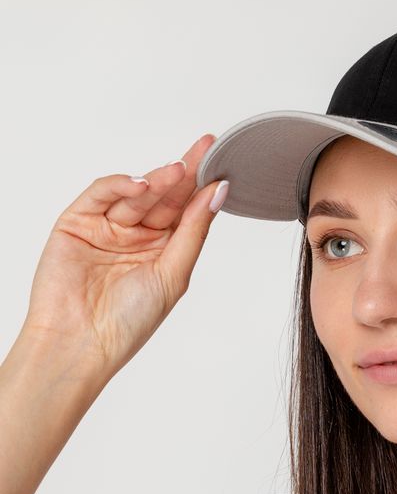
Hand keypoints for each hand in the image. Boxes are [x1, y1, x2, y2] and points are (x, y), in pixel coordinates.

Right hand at [21, 133, 226, 378]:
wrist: (79, 343)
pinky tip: (142, 184)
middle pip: (164, 196)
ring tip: (177, 171)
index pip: (186, 210)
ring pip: (136, 193)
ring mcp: (107, 227)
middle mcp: (136, 236)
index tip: (221, 158)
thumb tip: (218, 193)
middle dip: (184, 174)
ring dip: (157, 180)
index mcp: (163, 250)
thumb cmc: (129, 321)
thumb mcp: (173, 273)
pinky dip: (121, 185)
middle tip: (204, 151)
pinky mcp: (77, 222)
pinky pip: (101, 194)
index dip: (203, 184)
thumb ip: (194, 231)